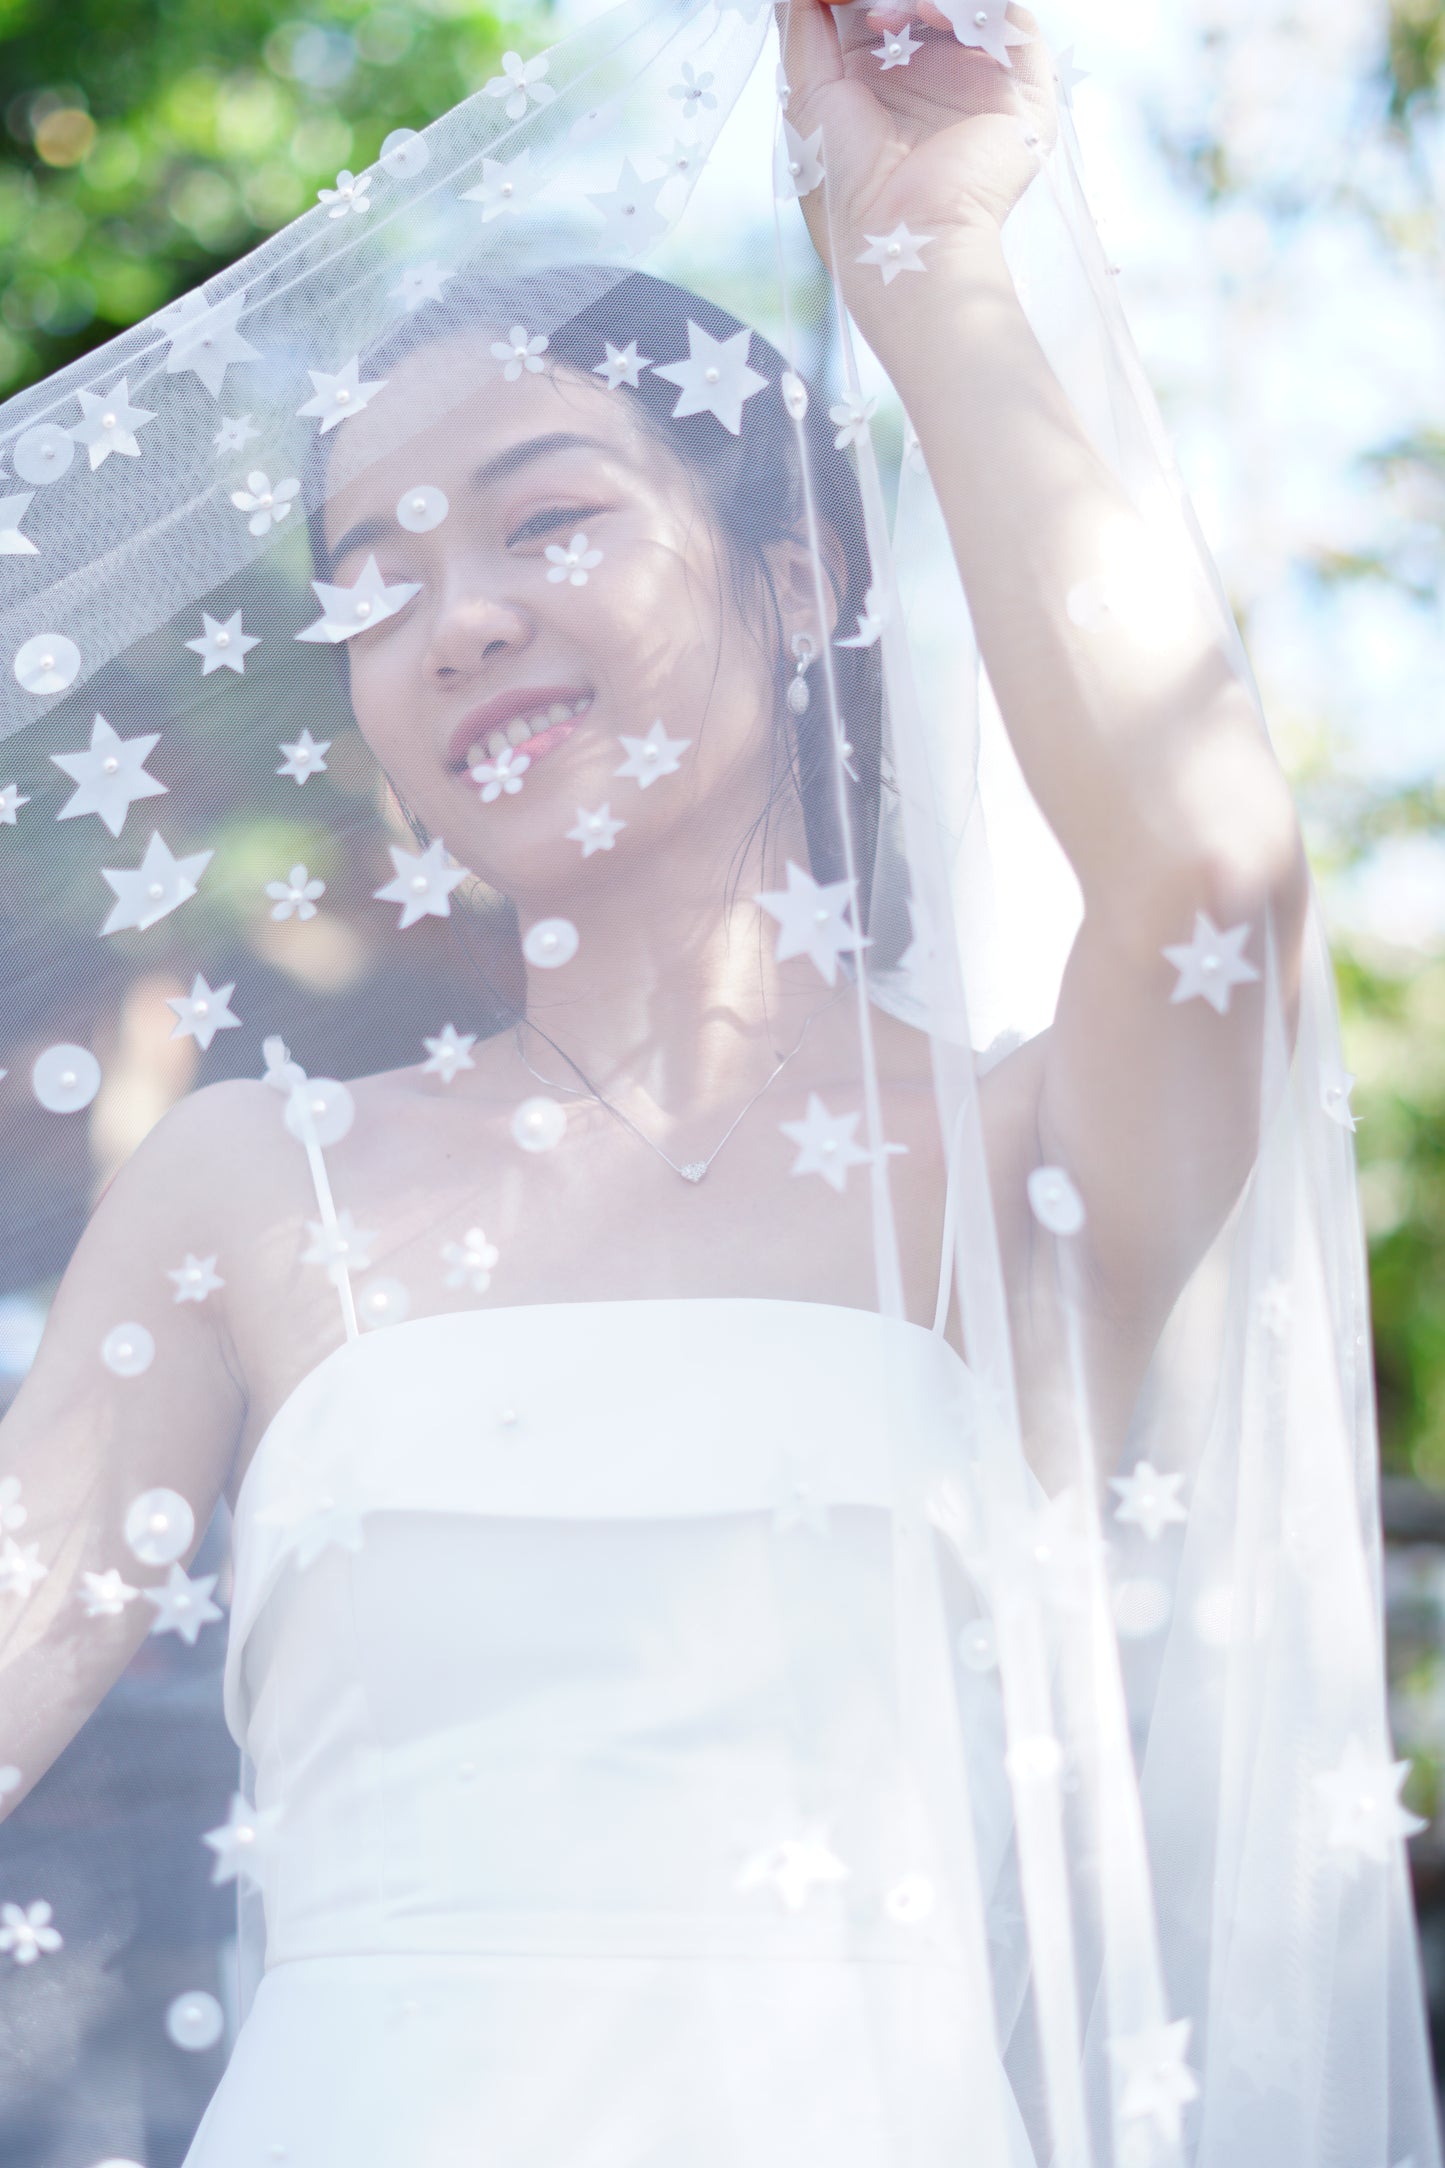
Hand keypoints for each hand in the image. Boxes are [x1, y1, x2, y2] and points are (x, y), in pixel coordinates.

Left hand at [779, 2, 1057, 289]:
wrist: (901, 244)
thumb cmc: (848, 189)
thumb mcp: (808, 97)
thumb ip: (802, 29)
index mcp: (888, 83)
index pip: (884, 7)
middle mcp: (938, 79)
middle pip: (932, 4)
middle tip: (865, 3)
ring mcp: (983, 85)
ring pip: (972, 6)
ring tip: (900, 12)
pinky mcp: (1025, 97)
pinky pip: (1012, 23)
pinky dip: (974, 5)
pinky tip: (933, 15)